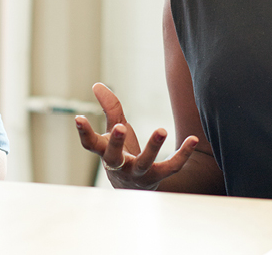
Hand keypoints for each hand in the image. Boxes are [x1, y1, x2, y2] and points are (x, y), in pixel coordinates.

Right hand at [74, 83, 197, 189]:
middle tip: (120, 127)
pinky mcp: (157, 177)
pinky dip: (182, 154)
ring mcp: (138, 174)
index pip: (90, 144)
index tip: (78, 118)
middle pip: (114, 156)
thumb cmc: (122, 153)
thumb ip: (109, 109)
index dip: (83, 132)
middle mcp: (119, 165)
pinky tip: (193, 139)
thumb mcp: (114, 130)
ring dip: (152, 147)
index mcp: (105, 152)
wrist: (135, 186)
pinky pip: (171, 167)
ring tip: (161, 130)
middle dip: (116, 142)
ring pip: (144, 163)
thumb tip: (97, 85)